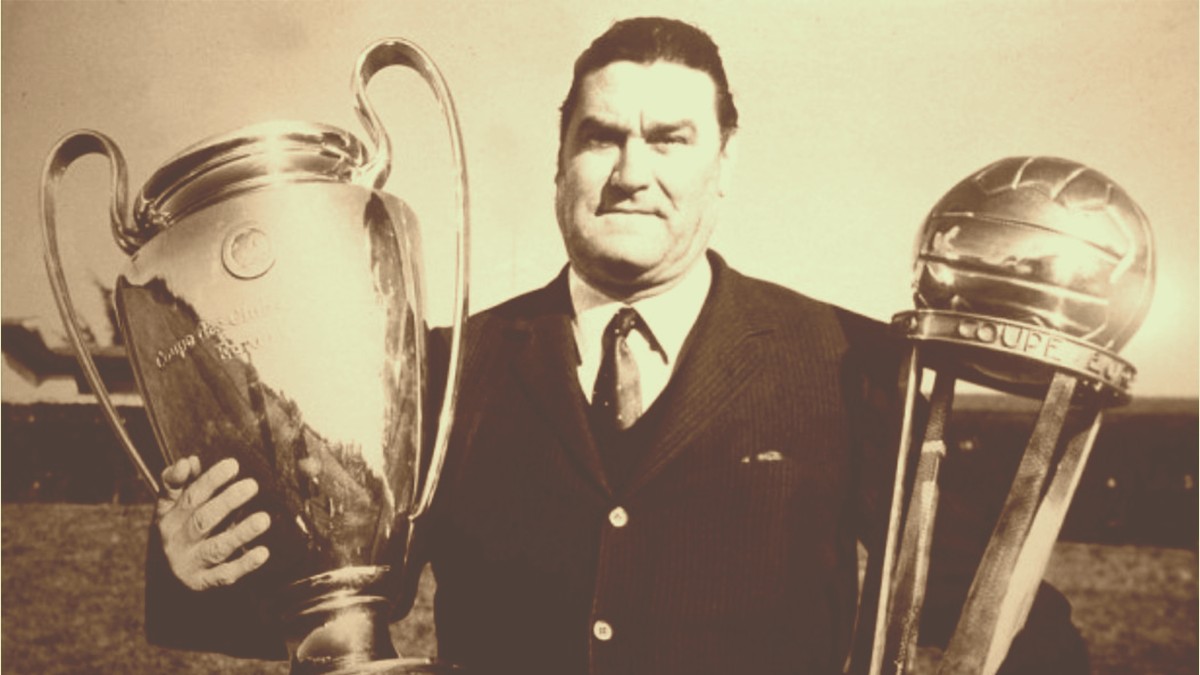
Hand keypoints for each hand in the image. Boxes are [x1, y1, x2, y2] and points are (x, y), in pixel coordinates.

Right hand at [155, 456, 271, 590]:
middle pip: (203, 520)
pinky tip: (263, 552)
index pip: (191, 497)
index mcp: (170, 518)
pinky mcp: (203, 583)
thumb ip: (179, 483)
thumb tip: (189, 461)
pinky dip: (244, 564)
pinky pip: (225, 575)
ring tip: (264, 519)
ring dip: (241, 534)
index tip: (233, 465)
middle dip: (227, 502)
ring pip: (216, 549)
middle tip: (252, 485)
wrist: (162, 579)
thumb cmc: (177, 531)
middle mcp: (177, 541)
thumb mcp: (170, 507)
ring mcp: (190, 564)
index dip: (211, 480)